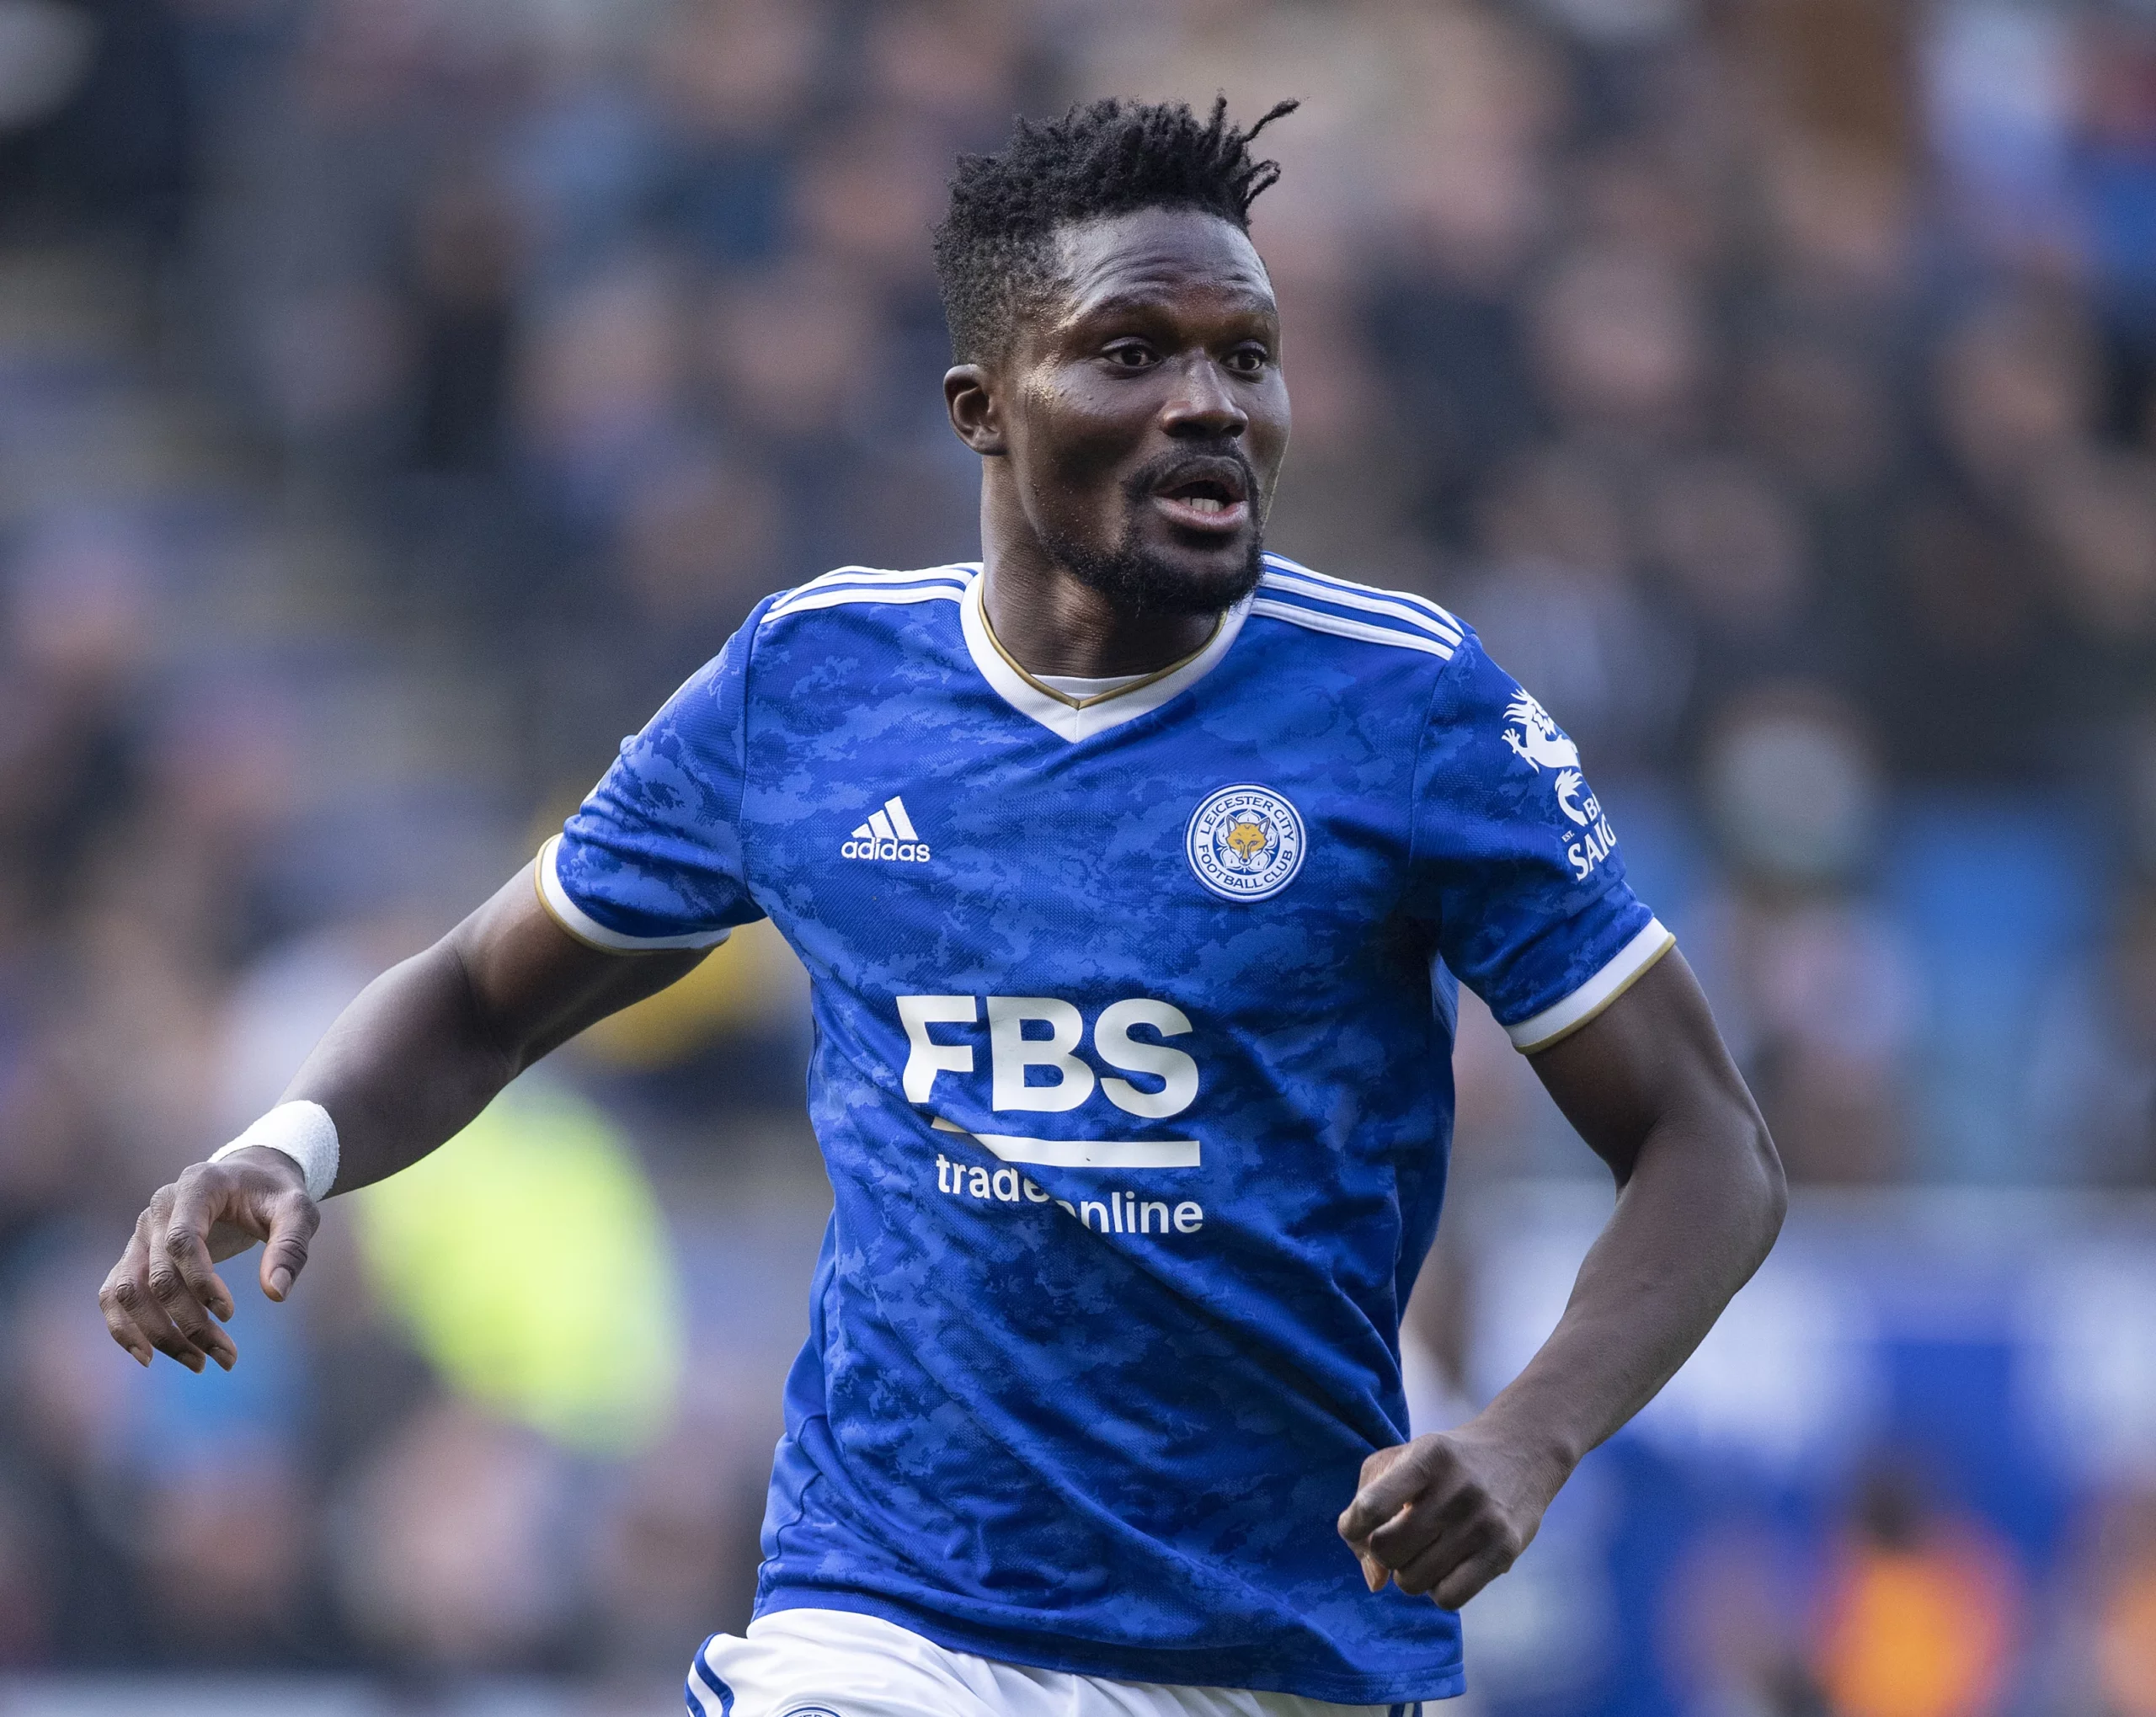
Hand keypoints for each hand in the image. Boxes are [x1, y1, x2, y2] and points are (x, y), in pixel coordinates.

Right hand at [98, 1148, 320, 1372]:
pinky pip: (114, 1294)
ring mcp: (141, 1233)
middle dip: (190, 1322)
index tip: (230, 1314)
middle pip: (158, 1275)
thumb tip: (276, 1294)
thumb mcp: (299, 1210)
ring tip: (198, 1364)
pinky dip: (123, 1327)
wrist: (251, 1178)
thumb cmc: (275, 1195)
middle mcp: (158, 1209)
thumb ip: (292, 1246)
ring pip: (129, 1291)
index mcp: (196, 1186)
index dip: (200, 1282)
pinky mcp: (135, 1255)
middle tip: (228, 1357)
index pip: (181, 1240)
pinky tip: (148, 1357)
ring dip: (157, 1334)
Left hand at [1335, 1424, 1567, 1608]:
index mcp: (1427, 1457)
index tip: (1357, 1526)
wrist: (1521, 1452)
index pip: (1371, 1506)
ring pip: (1413, 1581)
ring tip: (1425, 1550)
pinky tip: (1445, 1567)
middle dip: (1383, 1552)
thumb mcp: (1404, 1458)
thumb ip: (1368, 1508)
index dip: (1353, 1527)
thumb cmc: (1447, 1462)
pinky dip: (1437, 1590)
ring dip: (1409, 1573)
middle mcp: (1456, 1489)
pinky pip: (1448, 1599)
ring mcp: (1482, 1522)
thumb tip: (1374, 1581)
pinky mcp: (1503, 1551)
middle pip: (1387, 1551)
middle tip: (1400, 1538)